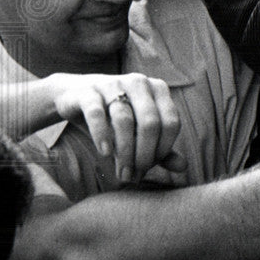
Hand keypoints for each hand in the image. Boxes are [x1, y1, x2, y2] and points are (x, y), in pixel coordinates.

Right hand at [50, 72, 185, 182]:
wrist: (76, 96)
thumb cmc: (116, 117)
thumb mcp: (139, 132)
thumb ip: (161, 149)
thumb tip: (183, 167)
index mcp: (158, 90)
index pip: (171, 122)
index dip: (163, 149)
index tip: (149, 167)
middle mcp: (139, 83)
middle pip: (150, 123)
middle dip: (143, 154)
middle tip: (133, 176)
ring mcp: (112, 84)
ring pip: (124, 120)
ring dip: (124, 151)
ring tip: (121, 172)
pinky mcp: (87, 91)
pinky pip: (96, 113)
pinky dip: (101, 135)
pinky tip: (105, 152)